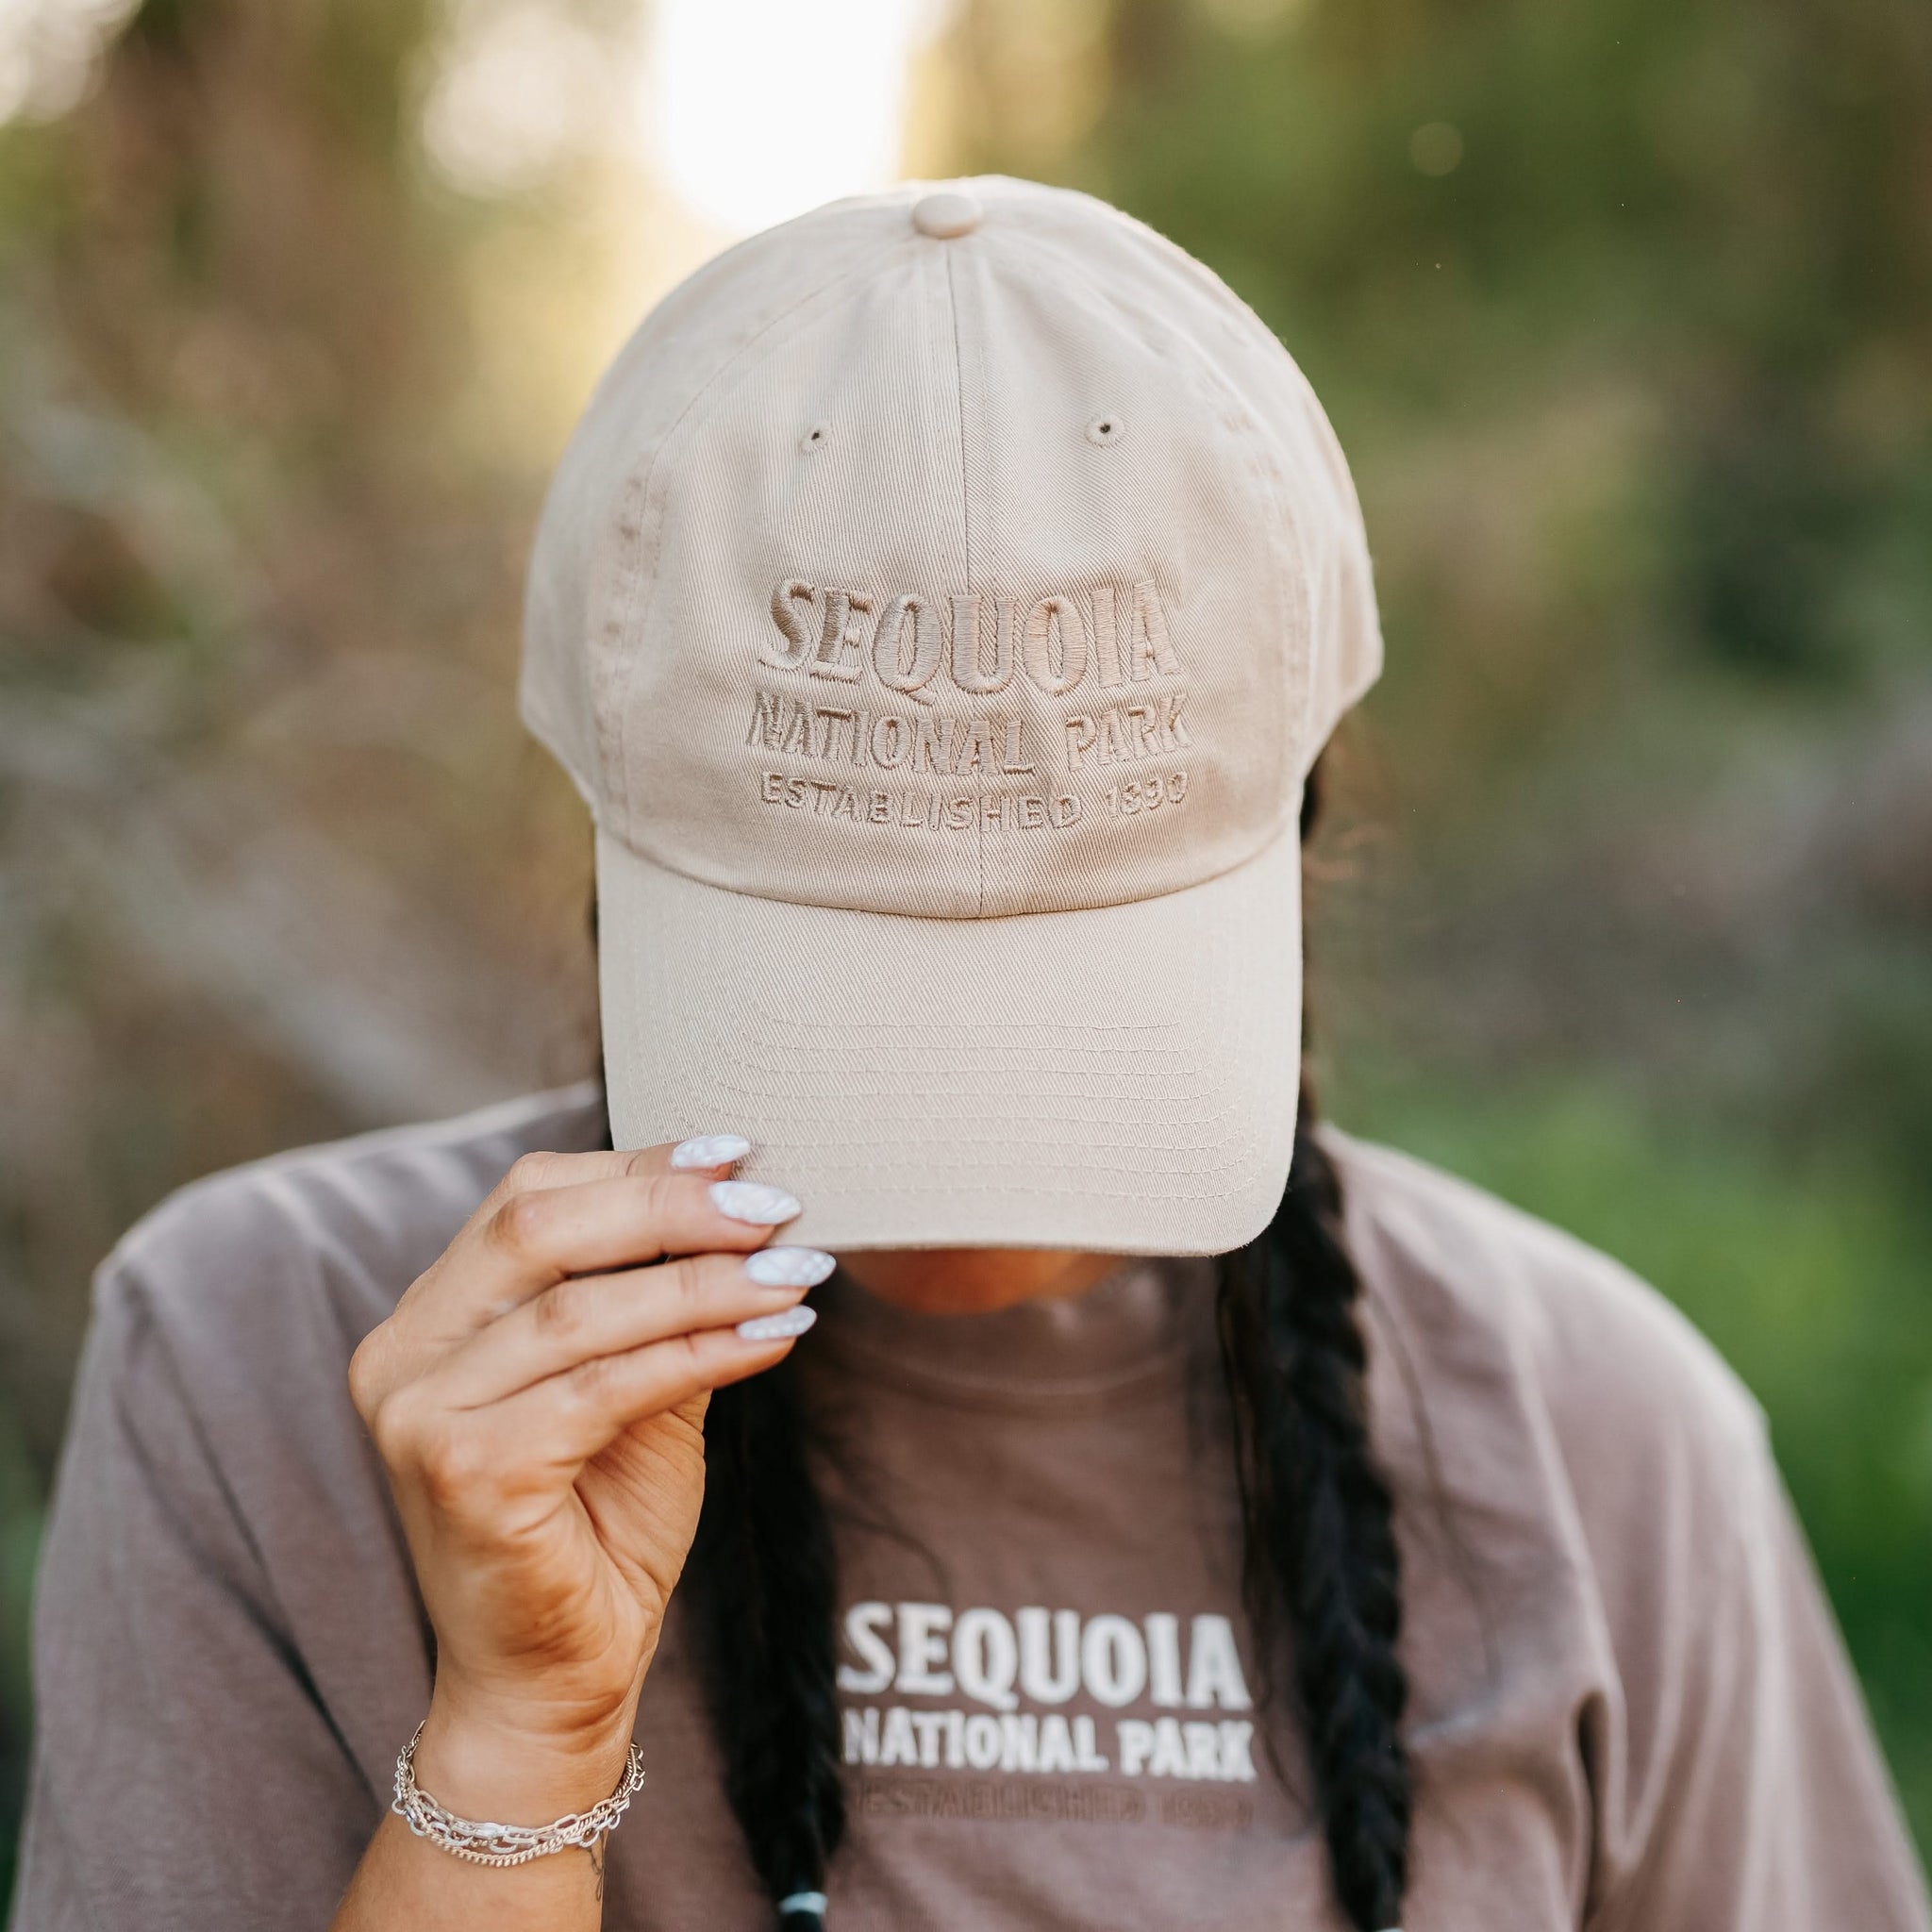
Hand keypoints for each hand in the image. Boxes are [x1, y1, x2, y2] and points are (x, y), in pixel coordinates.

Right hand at [347, 1138, 824, 1813]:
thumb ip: (660, 1299)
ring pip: (582, 1311)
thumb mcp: (636, 1389)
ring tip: (798, 1275)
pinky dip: (700, 1353)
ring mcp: (418, 1414)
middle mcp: (401, 1353)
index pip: (528, 1198)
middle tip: (776, 1207)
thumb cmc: (597, 1526)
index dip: (639, 1166)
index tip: (741, 1153)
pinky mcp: (462, 1472)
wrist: (555, 1680)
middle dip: (673, 1207)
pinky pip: (604, 1388)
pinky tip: (773, 1340)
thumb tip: (744, 1198)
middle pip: (542, 1230)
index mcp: (430, 1317)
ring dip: (707, 1284)